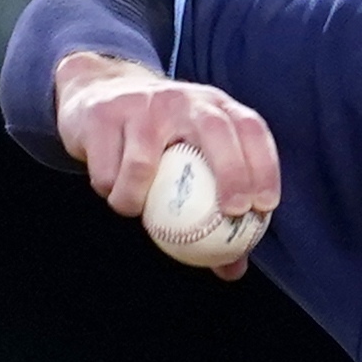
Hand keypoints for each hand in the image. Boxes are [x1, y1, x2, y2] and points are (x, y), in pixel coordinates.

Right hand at [53, 51, 279, 278]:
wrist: (96, 92)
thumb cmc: (157, 140)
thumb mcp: (188, 161)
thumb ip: (212, 210)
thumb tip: (233, 269)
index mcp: (213, 106)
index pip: (250, 128)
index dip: (265, 165)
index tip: (265, 206)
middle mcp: (182, 99)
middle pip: (215, 130)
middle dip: (232, 171)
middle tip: (233, 211)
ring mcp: (141, 103)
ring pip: (143, 166)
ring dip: (135, 201)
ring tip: (134, 207)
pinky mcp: (102, 114)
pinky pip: (107, 172)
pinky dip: (109, 190)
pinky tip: (110, 186)